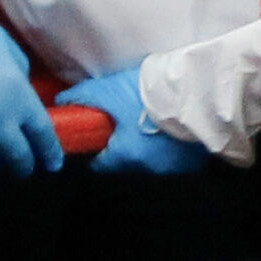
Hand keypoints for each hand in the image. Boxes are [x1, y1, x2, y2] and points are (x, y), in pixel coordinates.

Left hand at [66, 63, 207, 176]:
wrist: (197, 92)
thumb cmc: (150, 95)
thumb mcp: (110, 91)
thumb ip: (85, 98)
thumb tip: (63, 101)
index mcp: (125, 157)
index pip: (100, 165)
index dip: (96, 150)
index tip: (97, 137)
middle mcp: (148, 169)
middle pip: (127, 163)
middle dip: (125, 146)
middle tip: (127, 123)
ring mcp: (173, 167)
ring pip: (152, 160)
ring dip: (150, 146)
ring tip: (154, 121)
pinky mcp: (194, 161)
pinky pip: (175, 157)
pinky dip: (171, 145)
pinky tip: (174, 126)